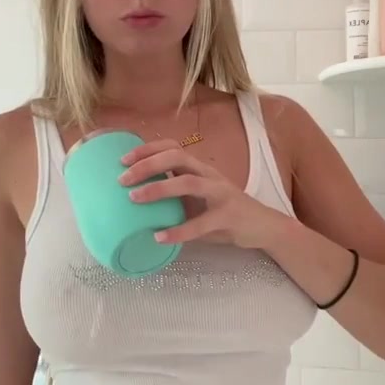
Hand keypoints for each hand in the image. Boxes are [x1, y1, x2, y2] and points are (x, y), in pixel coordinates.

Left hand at [118, 137, 279, 248]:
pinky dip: (179, 230)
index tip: (122, 160)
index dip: (147, 149)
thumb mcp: (197, 197)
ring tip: (135, 199)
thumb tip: (136, 198)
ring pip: (189, 183)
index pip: (172, 147)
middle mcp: (209, 175)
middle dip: (148, 164)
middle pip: (177, 156)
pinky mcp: (229, 216)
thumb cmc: (223, 211)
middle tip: (123, 180)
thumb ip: (175, 193)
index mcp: (199, 168)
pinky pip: (201, 223)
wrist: (263, 226)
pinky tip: (160, 237)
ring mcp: (221, 193)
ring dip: (159, 188)